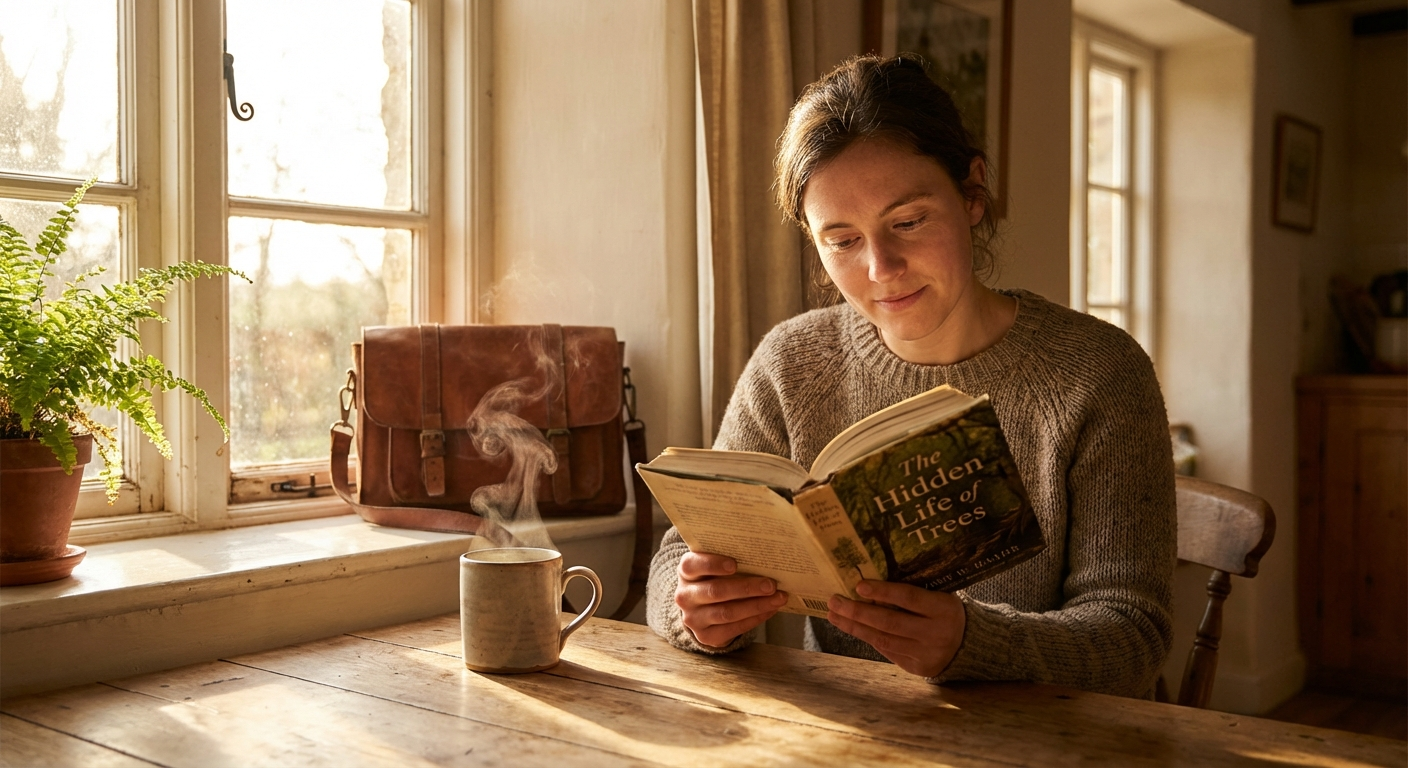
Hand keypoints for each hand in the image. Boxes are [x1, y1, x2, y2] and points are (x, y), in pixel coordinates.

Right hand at [675, 552, 787, 648]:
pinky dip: (755, 618)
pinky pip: (733, 628)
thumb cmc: (714, 579)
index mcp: (685, 572)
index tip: (734, 564)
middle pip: (716, 591)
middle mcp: (685, 596)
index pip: (692, 565)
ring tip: (778, 598)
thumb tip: (763, 558)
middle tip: (771, 585)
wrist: (701, 610)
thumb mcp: (713, 567)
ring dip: (756, 605)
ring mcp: (693, 618)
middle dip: (746, 588)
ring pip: (727, 612)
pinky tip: (770, 610)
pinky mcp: (706, 636)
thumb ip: (730, 560)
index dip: (712, 564)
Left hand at [826, 580, 965, 677]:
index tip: (858, 585)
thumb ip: (910, 594)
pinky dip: (869, 638)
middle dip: (858, 612)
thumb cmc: (945, 612)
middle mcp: (935, 633)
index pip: (909, 598)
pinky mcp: (918, 667)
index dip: (883, 592)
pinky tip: (853, 628)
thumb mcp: (937, 597)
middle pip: (890, 622)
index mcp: (943, 608)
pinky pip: (888, 651)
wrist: (970, 644)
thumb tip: (867, 587)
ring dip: (855, 627)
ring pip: (884, 639)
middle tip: (834, 601)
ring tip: (834, 615)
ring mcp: (926, 653)